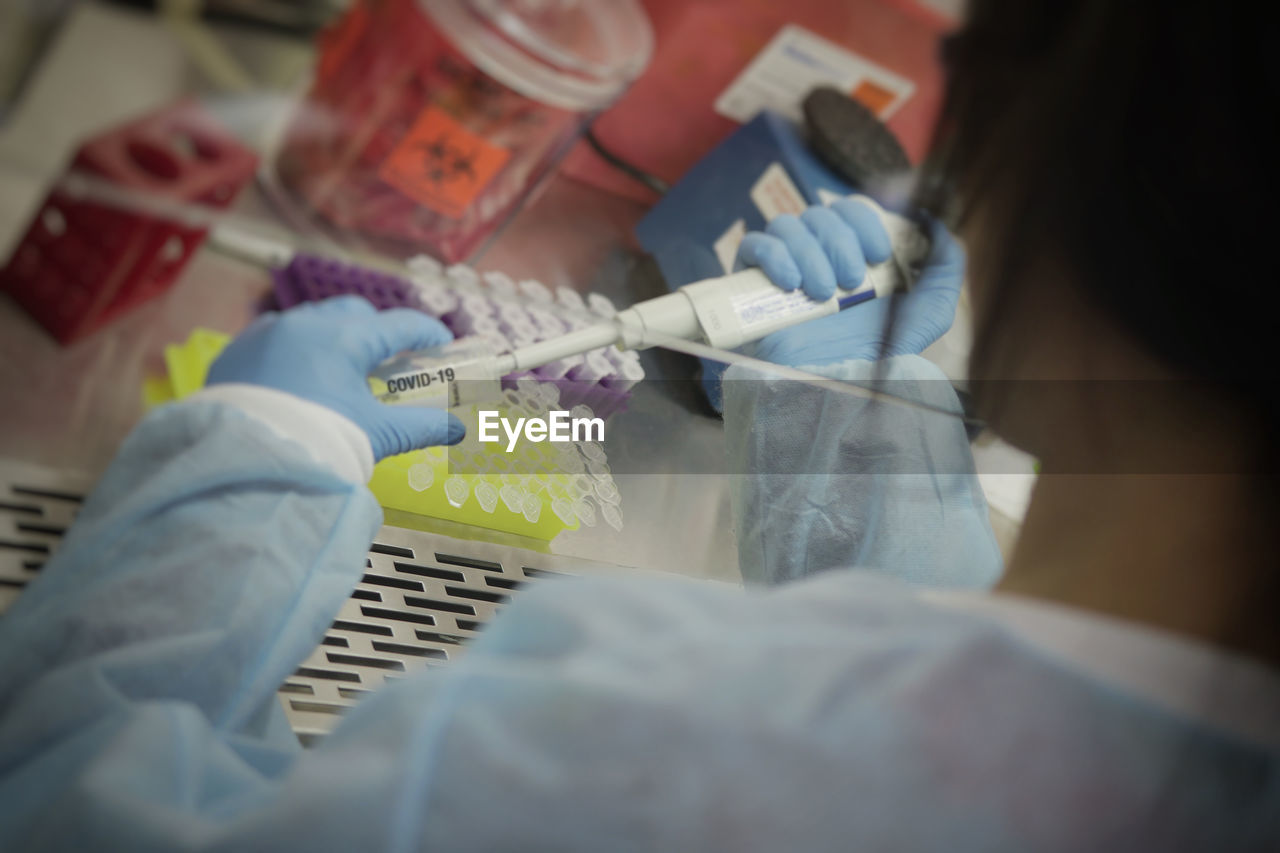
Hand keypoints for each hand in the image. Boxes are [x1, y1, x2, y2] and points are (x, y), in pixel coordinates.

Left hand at [207, 296, 464, 458]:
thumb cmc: (318, 443)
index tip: (440, 344)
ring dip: (332, 336)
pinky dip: (295, 350)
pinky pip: (274, 338)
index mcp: (344, 338)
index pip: (398, 324)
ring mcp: (265, 335)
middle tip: (390, 358)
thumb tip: (457, 431)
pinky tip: (299, 377)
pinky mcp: (236, 353)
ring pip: (310, 321)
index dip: (426, 333)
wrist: (243, 466)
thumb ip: (421, 427)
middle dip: (376, 329)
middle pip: (353, 312)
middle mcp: (304, 325)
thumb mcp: (377, 435)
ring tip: (343, 368)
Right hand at [737, 205, 963, 366]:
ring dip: (809, 252)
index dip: (865, 219)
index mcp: (855, 255)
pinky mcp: (750, 282)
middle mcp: (818, 256)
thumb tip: (937, 219)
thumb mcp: (929, 312)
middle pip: (820, 213)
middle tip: (851, 281)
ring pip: (787, 224)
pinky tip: (790, 284)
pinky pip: (754, 244)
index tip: (879, 252)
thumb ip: (945, 266)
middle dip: (839, 242)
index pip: (852, 209)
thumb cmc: (878, 357)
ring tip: (823, 293)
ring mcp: (782, 268)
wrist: (833, 388)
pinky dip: (774, 255)